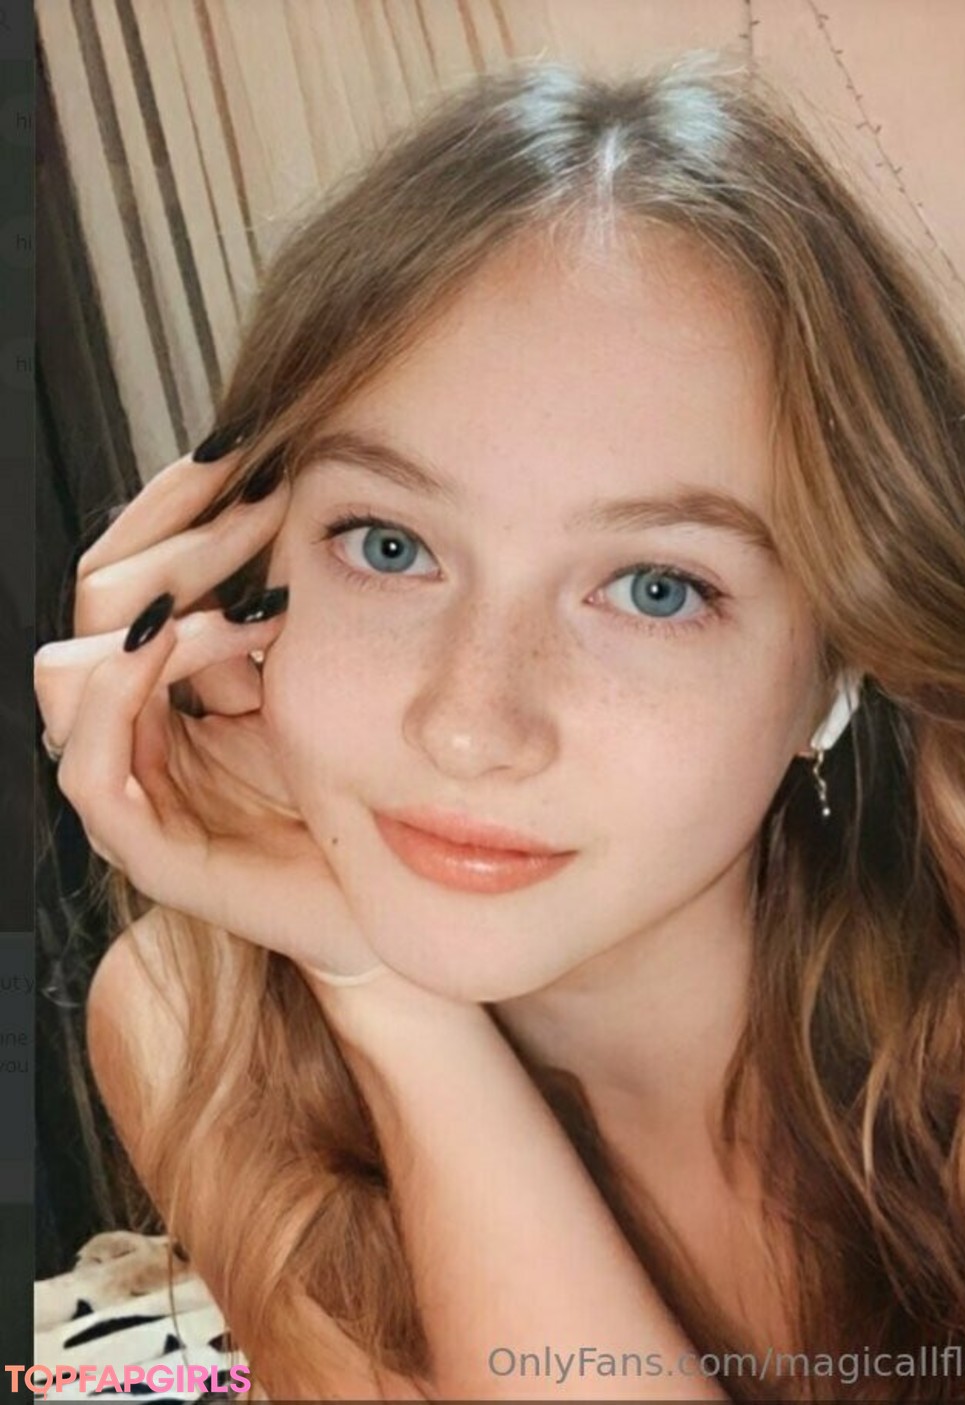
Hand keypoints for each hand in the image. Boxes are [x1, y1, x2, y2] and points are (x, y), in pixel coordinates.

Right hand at [35, 446, 386, 981]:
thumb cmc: (352, 785)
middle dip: (178, 540)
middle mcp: (130, 725)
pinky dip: (119, 694)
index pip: (123, 567)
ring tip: (250, 593)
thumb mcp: (310, 674)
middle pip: (92, 600)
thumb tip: (270, 493)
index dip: (173, 503)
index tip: (248, 453)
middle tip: (264, 505)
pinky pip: (88, 769)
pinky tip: (178, 641)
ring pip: (69, 671)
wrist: (386, 891)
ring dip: (155, 609)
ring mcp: (131, 787)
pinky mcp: (147, 848)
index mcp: (162, 680)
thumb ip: (266, 607)